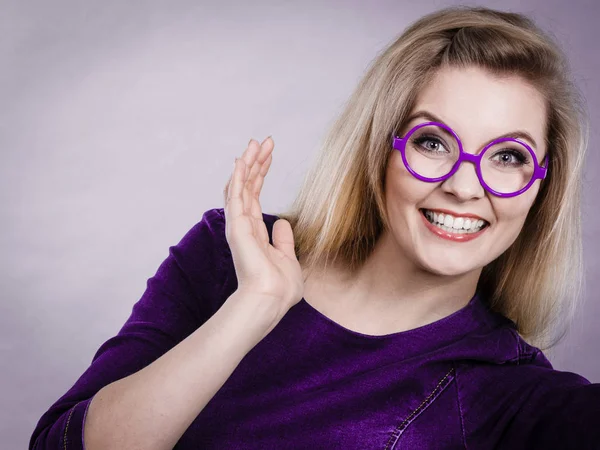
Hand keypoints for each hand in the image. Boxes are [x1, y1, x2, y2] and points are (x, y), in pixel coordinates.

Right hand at [223, 136, 303, 317]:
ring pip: (240, 186)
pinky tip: (243, 159)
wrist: (272, 299)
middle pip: (247, 186)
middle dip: (256, 162)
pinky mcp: (237, 226)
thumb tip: (281, 222)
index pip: (254, 195)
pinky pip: (236, 195)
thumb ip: (282, 239)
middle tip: (264, 141)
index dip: (260, 174)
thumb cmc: (280, 287)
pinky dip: (239, 176)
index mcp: (253, 232)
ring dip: (248, 163)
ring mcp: (238, 225)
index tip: (268, 154)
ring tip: (256, 142)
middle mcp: (243, 225)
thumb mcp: (287, 257)